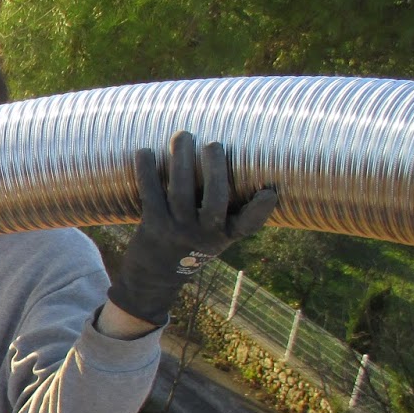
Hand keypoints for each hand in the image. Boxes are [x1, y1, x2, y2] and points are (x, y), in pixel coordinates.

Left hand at [109, 130, 278, 325]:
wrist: (154, 277)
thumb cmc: (192, 245)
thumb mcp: (217, 235)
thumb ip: (231, 211)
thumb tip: (251, 168)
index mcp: (225, 235)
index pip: (248, 224)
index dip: (260, 210)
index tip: (269, 192)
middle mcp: (203, 234)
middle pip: (214, 201)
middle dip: (215, 170)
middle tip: (214, 144)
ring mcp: (176, 230)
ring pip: (180, 193)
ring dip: (181, 162)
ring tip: (183, 135)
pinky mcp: (152, 225)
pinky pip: (150, 194)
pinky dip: (146, 172)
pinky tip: (144, 151)